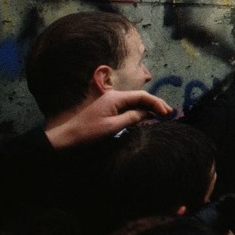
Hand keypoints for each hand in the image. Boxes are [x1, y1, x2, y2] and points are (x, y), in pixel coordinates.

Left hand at [45, 90, 172, 148]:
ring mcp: (110, 103)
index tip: (166, 113)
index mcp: (116, 98)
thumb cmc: (88, 132)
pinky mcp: (107, 110)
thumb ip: (132, 117)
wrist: (65, 138)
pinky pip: (127, 108)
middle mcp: (114, 97)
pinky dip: (138, 112)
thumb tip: (147, 113)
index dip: (156, 103)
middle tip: (169, 113)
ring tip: (161, 115)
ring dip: (148, 108)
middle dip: (155, 104)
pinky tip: (145, 117)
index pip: (142, 96)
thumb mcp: (112, 127)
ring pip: (134, 102)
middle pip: (140, 97)